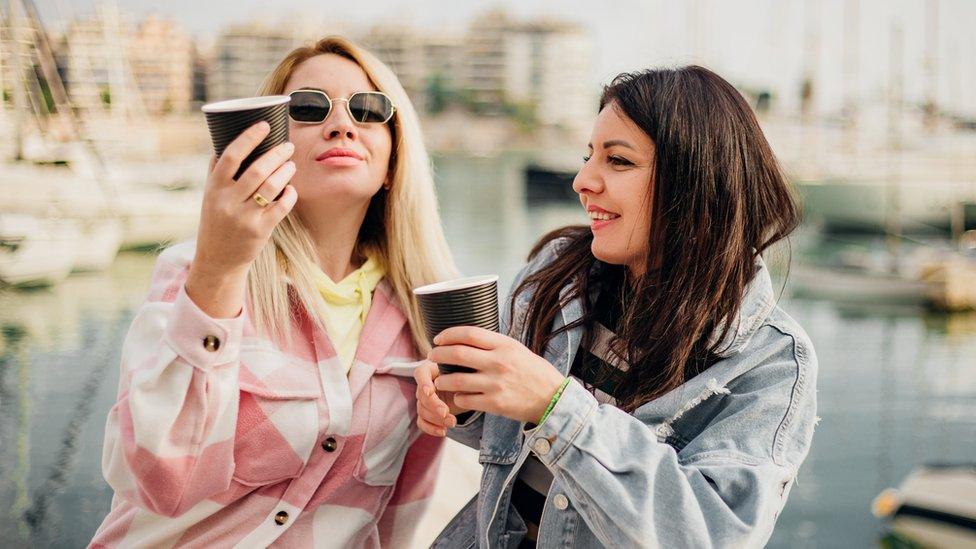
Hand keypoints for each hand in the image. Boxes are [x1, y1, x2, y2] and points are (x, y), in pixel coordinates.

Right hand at [187, 122, 297, 316]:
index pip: (231, 155)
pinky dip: (289, 194)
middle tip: (288, 146)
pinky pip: (281, 206)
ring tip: (291, 165)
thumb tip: (223, 140)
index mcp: (214, 187)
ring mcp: (245, 217)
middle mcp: (228, 201)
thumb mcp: (210, 196)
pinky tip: (290, 189)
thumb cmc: (216, 222)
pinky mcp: (260, 231)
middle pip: (258, 169)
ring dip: (286, 172)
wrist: (217, 260)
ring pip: (272, 186)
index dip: (249, 137)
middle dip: (277, 153)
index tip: (264, 125)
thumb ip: (217, 172)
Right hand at [414, 360, 467, 436]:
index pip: (421, 374)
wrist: (471, 387)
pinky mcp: (427, 413)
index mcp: (431, 369)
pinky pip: (422, 422)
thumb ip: (463, 374)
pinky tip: (443, 431)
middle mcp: (425, 384)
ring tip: (453, 422)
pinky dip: (431, 428)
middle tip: (446, 413)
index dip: (423, 383)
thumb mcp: (467, 372)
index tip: (430, 392)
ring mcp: (424, 400)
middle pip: (421, 396)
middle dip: (434, 406)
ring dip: (436, 419)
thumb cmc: (468, 374)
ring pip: (422, 410)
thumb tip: (464, 379)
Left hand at [428, 326, 564, 423]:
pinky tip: (458, 396)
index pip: (469, 333)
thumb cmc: (534, 372)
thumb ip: (494, 344)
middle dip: (438, 354)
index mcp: (504, 345)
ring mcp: (495, 384)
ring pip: (455, 380)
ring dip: (442, 380)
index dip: (448, 334)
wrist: (553, 398)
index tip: (438, 338)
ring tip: (439, 381)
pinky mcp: (494, 403)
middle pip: (457, 353)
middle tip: (432, 357)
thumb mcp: (517, 350)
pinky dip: (457, 398)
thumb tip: (467, 339)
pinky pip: (464, 400)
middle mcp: (498, 362)